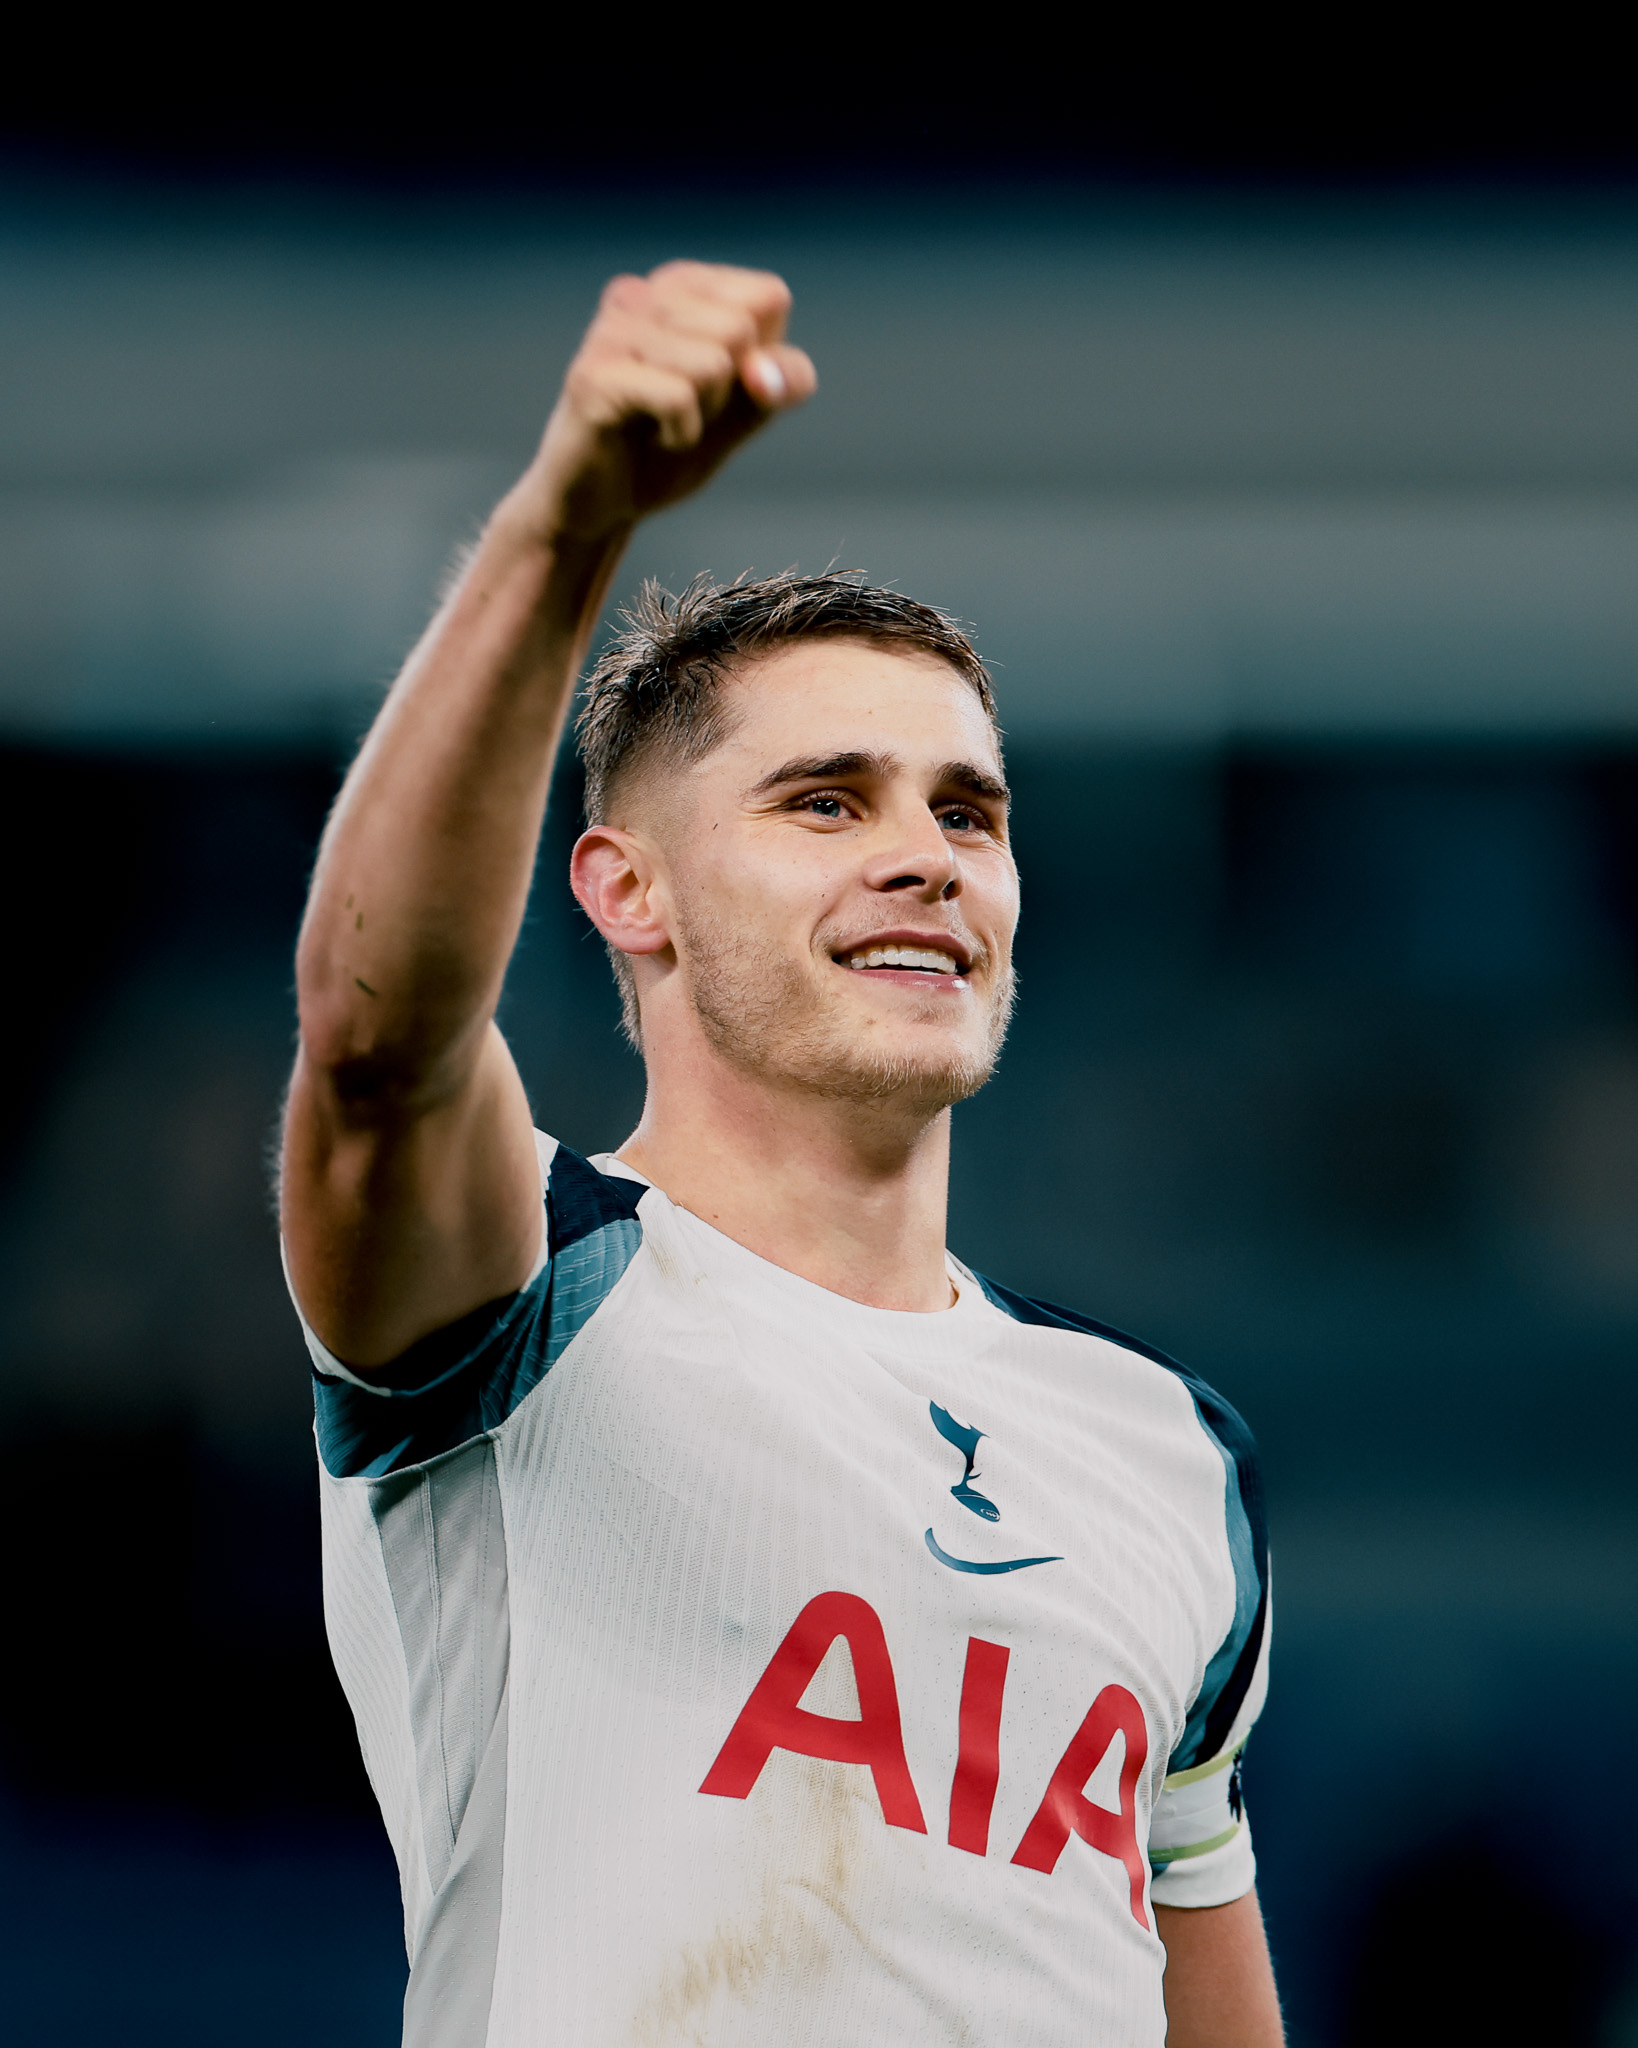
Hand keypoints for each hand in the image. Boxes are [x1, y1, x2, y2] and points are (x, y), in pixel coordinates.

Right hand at [519, 261, 815, 543]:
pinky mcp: (594, 374)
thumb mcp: (748, 412)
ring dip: (705, 414)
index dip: (766, 359)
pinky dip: (683, 434)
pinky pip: (679, 397)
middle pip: (740, 328)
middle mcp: (642, 294)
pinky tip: (653, 439)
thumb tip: (766, 373)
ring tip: (663, 424)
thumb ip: (782, 383)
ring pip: (713, 363)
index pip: (768, 298)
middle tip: (686, 411)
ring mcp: (613, 330)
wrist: (601, 505)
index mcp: (682, 286)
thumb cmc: (669, 447)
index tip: (722, 387)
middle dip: (730, 389)